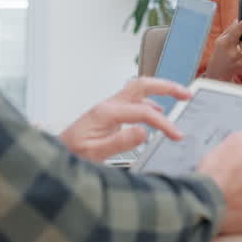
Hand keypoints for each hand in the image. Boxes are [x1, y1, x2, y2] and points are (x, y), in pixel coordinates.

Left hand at [60, 78, 190, 161]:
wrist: (54, 155)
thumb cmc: (70, 156)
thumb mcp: (94, 154)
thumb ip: (119, 142)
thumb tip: (144, 131)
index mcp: (106, 113)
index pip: (144, 112)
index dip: (164, 123)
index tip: (177, 135)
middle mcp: (108, 105)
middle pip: (142, 85)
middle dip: (167, 86)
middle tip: (187, 93)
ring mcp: (108, 107)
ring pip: (138, 89)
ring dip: (160, 90)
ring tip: (179, 96)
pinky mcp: (108, 114)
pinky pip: (133, 100)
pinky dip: (149, 102)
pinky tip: (156, 111)